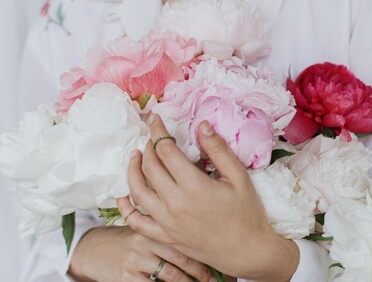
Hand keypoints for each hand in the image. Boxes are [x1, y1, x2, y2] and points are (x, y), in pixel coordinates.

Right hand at [68, 225, 213, 281]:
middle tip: (214, 280)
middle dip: (202, 272)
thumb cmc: (127, 241)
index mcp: (154, 227)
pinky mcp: (127, 277)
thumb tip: (198, 242)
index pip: (185, 240)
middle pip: (182, 259)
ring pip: (171, 276)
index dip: (203, 253)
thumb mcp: (145, 229)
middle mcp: (147, 241)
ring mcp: (136, 260)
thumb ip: (166, 232)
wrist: (93, 250)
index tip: (218, 262)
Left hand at [117, 116, 298, 281]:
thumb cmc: (247, 213)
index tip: (156, 120)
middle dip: (148, 147)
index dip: (158, 131)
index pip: (166, 151)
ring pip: (138, 191)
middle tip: (152, 137)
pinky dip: (126, 208)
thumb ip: (218, 149)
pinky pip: (136, 222)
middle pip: (150, 167)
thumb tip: (201, 125)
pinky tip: (124, 195)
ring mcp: (167, 223)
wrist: (247, 251)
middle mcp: (176, 204)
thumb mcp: (239, 176)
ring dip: (133, 170)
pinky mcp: (165, 237)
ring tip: (136, 157)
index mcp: (195, 186)